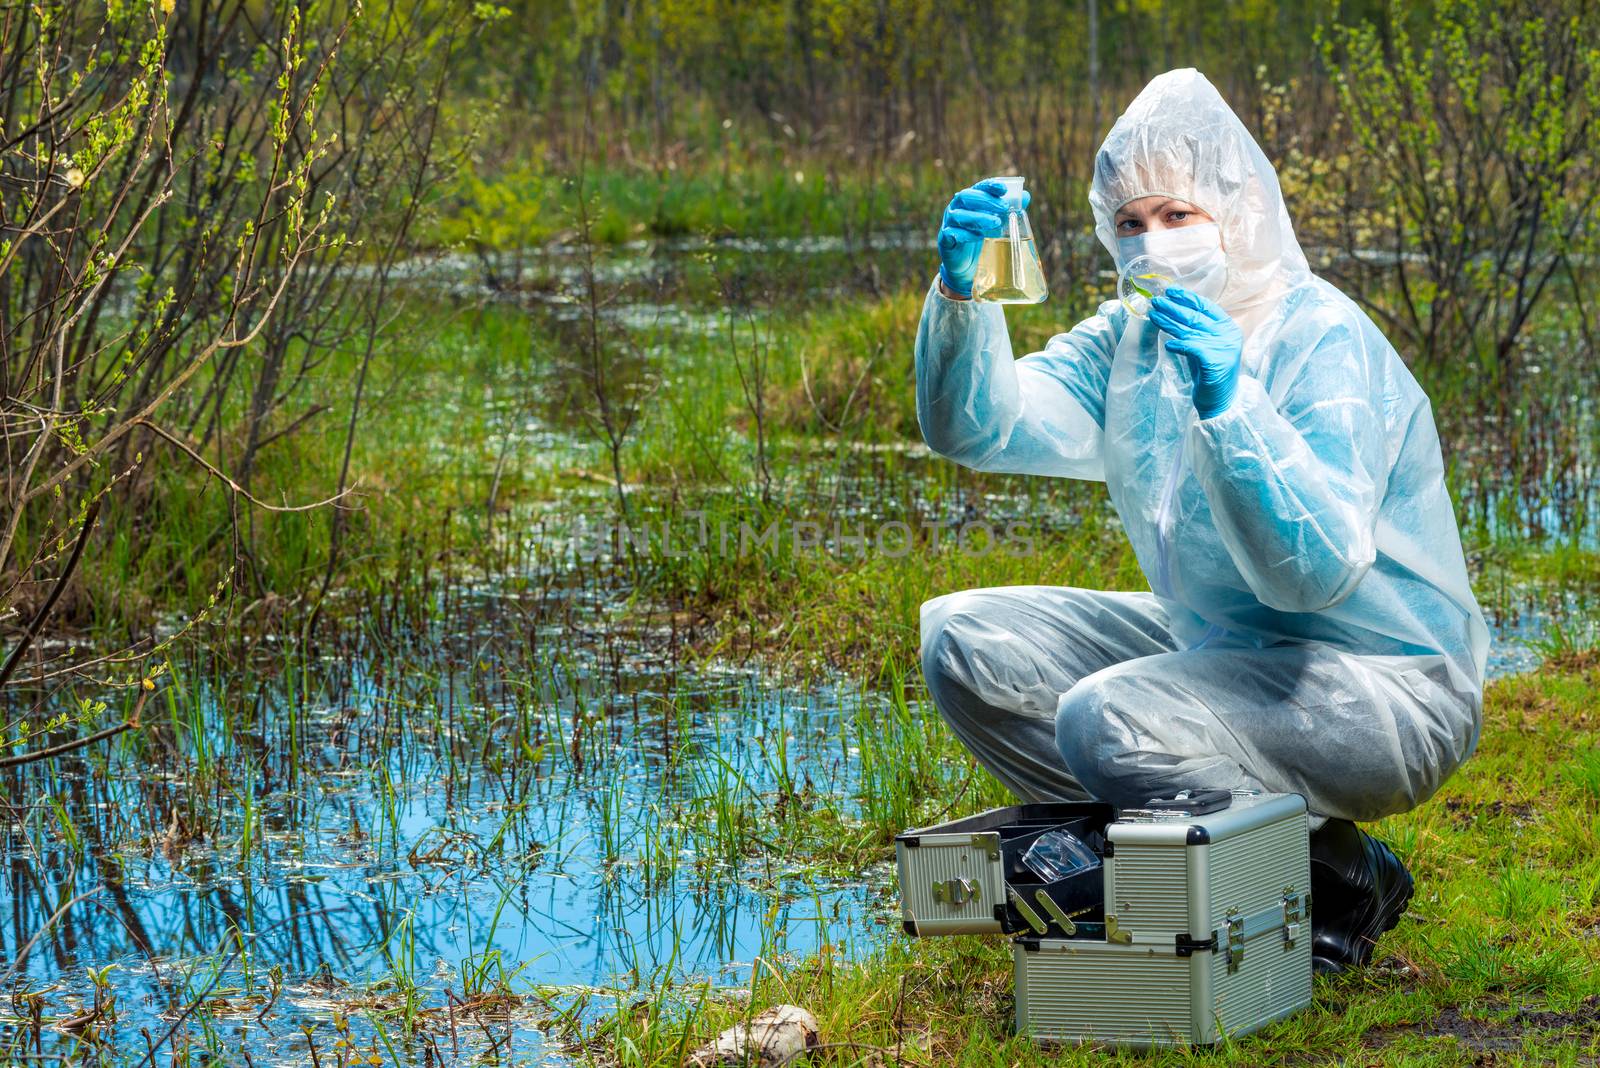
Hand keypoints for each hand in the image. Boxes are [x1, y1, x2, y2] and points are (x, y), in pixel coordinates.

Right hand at [937, 178, 1029, 297]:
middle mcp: (956, 209)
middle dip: (986, 200)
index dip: (989, 186)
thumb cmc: (981, 240)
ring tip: (996, 223)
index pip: (978, 188)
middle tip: (1004, 208)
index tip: (1003, 189)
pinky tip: (978, 237)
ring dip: (978, 217)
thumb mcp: (997, 224)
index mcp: (968, 201)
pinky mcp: (944, 241)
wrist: (966, 267)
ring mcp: (948, 224)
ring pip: (959, 215)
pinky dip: (965, 234)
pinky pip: (951, 234)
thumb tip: (1026, 196)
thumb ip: (1008, 210)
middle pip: (966, 197)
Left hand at [1148, 286, 1242, 418]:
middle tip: (1156, 301)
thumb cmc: (1210, 372)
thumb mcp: (1206, 346)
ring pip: (1190, 331)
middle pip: (1195, 317)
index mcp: (1228, 327)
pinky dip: (1179, 346)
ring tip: (1153, 315)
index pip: (1206, 306)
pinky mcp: (1215, 361)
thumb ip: (1198, 330)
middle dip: (1173, 307)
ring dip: (1169, 322)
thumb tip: (1176, 311)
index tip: (1170, 291)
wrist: (1221, 400)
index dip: (1188, 298)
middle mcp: (1227, 335)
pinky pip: (1192, 348)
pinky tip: (1169, 345)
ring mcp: (1223, 347)